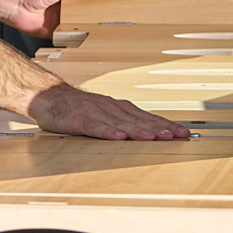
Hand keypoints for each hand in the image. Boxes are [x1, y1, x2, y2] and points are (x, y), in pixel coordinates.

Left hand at [10, 0, 116, 38]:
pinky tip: (92, 36)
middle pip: (89, 6)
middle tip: (118, 10)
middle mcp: (67, 1)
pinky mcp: (58, 31)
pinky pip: (73, 35)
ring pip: (83, 21)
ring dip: (92, 23)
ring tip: (110, 25)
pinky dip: (80, 36)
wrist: (16, 4)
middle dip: (100, 8)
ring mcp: (63, 16)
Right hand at [29, 82, 191, 141]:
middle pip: (140, 120)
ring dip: (139, 130)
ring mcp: (96, 113)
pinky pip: (96, 127)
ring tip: (155, 137)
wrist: (48, 95)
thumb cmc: (76, 107)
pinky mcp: (79, 120)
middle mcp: (111, 108)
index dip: (166, 125)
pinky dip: (108, 132)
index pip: (147, 117)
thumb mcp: (103, 113)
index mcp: (118, 108)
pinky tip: (119, 137)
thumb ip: (121, 122)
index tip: (183, 132)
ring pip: (122, 123)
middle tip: (178, 136)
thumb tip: (145, 133)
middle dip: (160, 128)